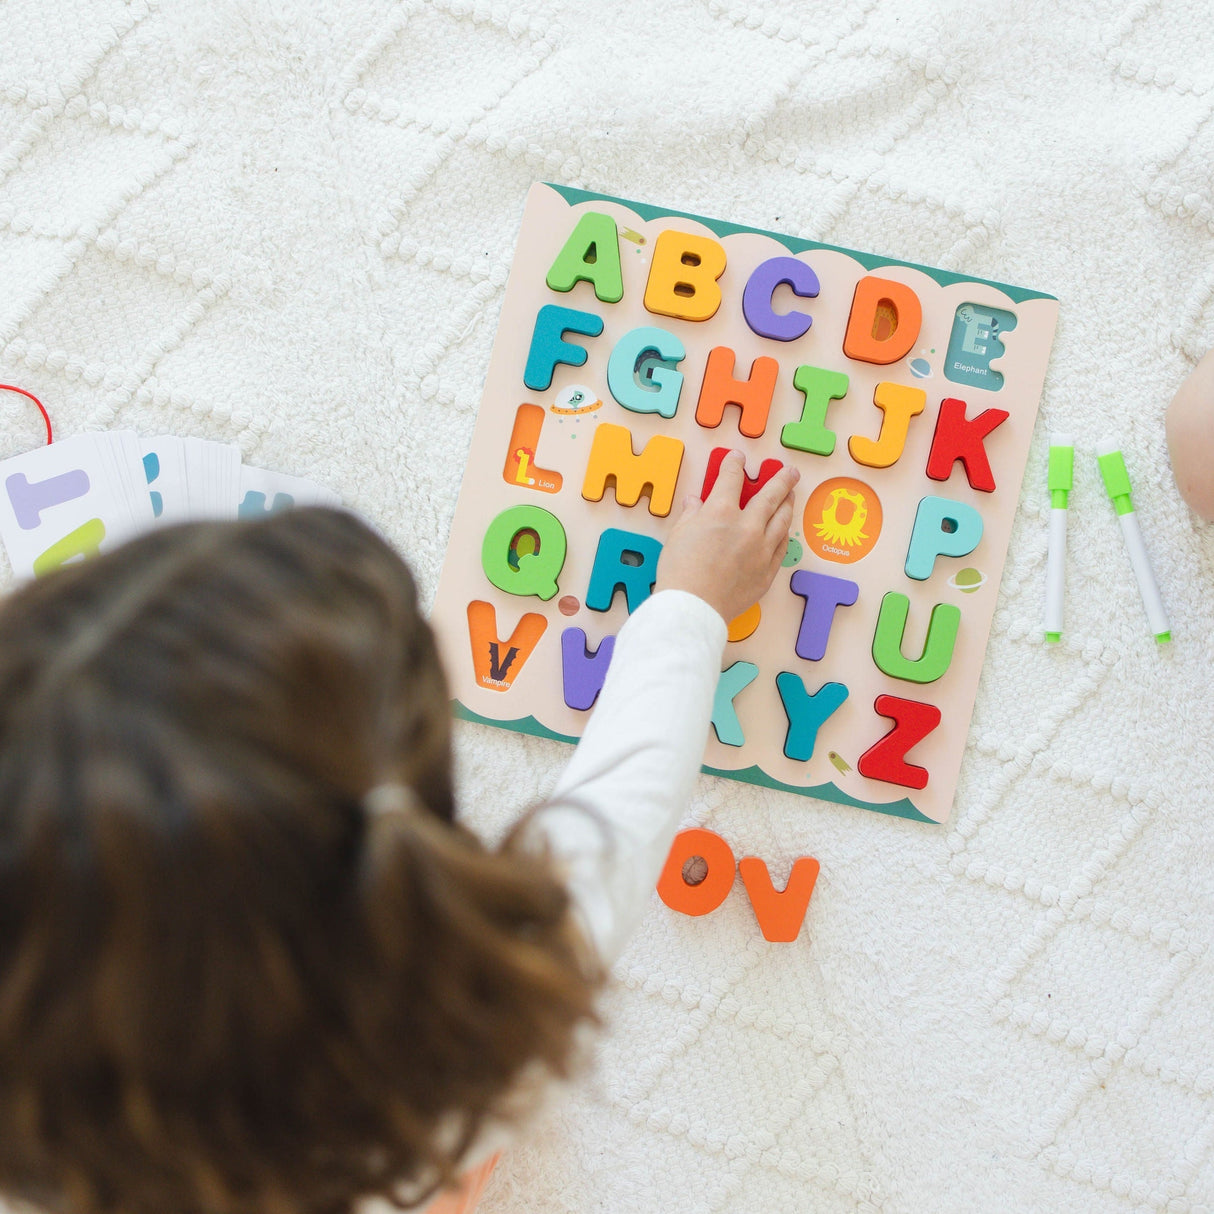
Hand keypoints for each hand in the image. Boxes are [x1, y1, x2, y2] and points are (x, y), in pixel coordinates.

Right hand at [656, 451, 799, 623]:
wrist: (693, 608)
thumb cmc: (680, 572)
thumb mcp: (678, 536)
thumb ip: (691, 515)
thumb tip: (694, 502)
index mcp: (721, 512)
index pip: (731, 479)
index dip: (734, 464)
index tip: (738, 457)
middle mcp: (747, 527)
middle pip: (771, 495)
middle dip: (781, 479)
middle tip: (790, 471)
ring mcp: (761, 550)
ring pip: (782, 520)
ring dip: (788, 504)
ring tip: (791, 495)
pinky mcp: (767, 571)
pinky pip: (781, 547)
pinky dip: (783, 534)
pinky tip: (784, 530)